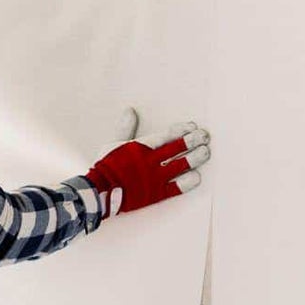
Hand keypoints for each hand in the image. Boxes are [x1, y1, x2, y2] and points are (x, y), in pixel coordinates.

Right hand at [86, 113, 210, 218]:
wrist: (99, 192)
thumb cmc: (105, 167)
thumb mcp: (114, 144)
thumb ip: (126, 128)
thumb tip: (130, 110)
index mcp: (141, 147)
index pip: (167, 136)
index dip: (182, 130)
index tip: (193, 127)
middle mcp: (150, 162)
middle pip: (178, 149)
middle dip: (194, 141)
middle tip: (205, 137)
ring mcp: (155, 178)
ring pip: (181, 166)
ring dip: (195, 158)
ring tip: (206, 152)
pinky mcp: (156, 194)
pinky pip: (176, 188)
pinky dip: (187, 182)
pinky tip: (197, 176)